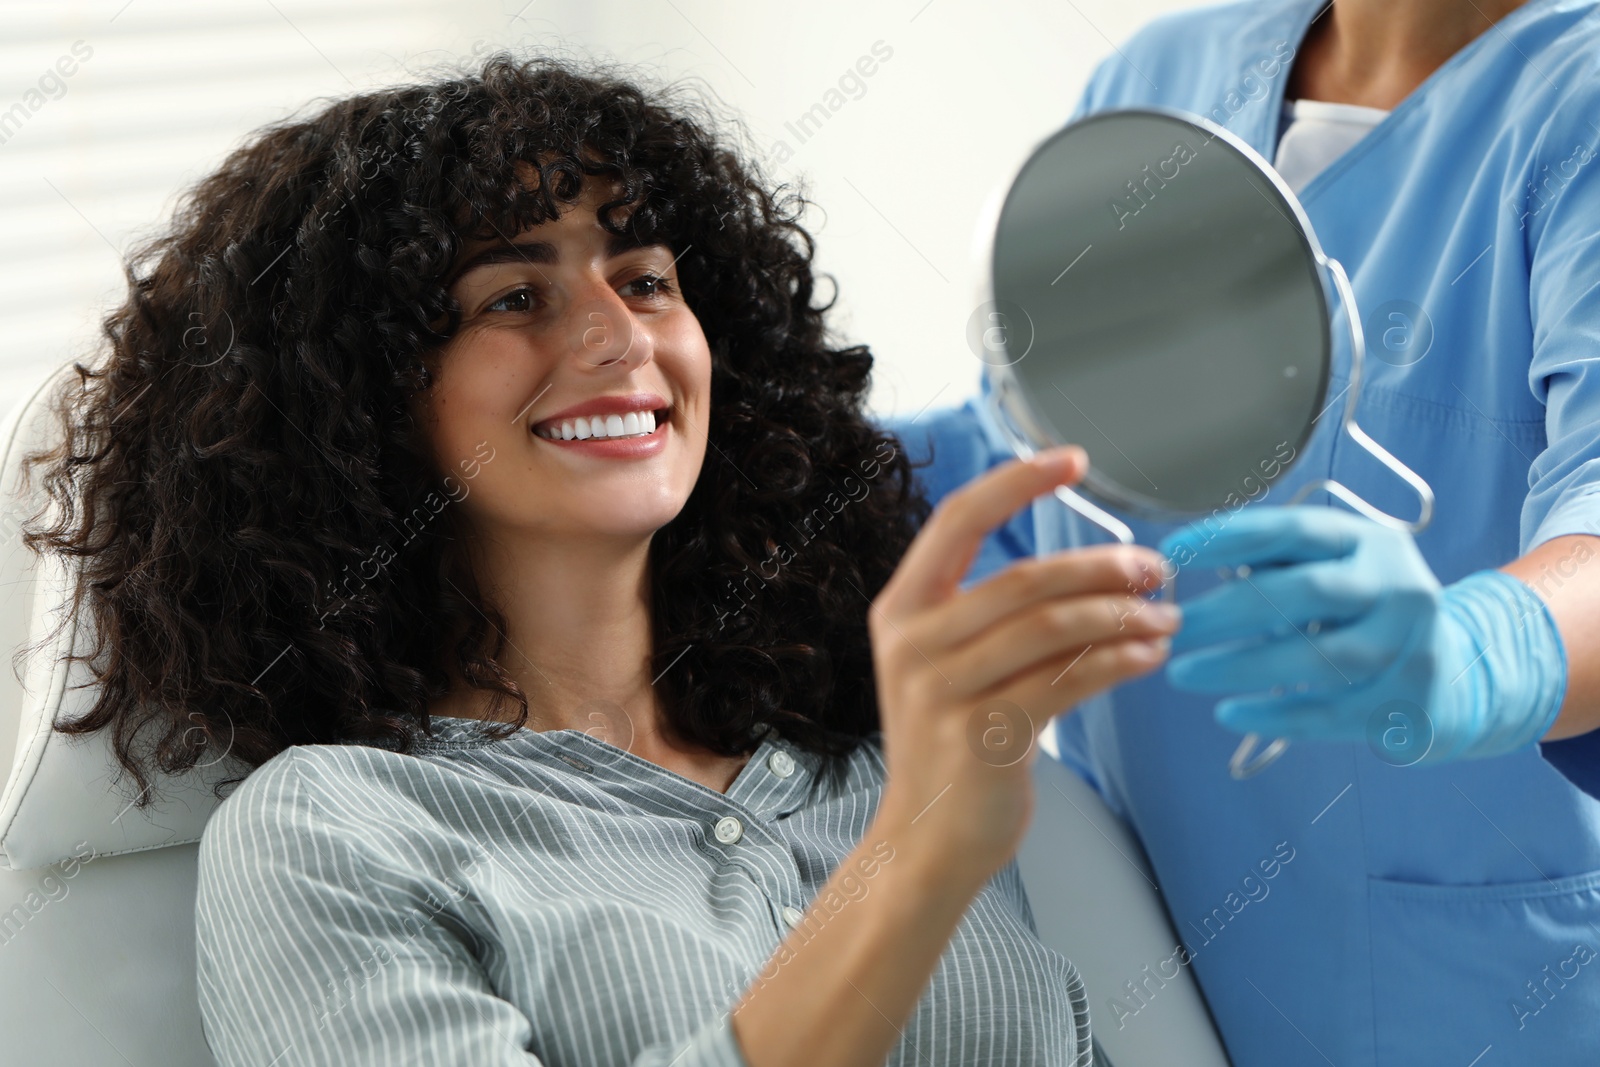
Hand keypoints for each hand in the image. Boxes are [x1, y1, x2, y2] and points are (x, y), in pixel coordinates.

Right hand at [869, 445, 1177, 879]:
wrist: (924, 840)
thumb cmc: (950, 747)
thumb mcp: (949, 665)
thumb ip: (995, 615)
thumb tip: (1099, 571)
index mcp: (901, 609)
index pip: (957, 519)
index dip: (1017, 481)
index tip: (1073, 460)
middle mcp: (913, 643)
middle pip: (1024, 578)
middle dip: (1102, 567)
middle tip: (1153, 569)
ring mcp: (941, 691)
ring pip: (1050, 628)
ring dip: (1121, 618)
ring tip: (1163, 619)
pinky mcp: (980, 736)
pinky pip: (1065, 683)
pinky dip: (1117, 664)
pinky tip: (1147, 659)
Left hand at [1159, 506, 1566, 762]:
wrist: (1455, 670)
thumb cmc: (1365, 611)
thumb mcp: (1334, 567)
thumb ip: (1277, 561)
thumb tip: (1192, 557)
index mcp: (1371, 543)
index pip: (1296, 530)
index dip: (1232, 538)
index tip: (1175, 550)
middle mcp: (1397, 588)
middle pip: (1306, 593)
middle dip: (1228, 610)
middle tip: (1173, 623)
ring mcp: (1408, 648)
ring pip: (1319, 658)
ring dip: (1241, 666)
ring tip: (1184, 672)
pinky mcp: (1404, 703)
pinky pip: (1328, 712)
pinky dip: (1273, 715)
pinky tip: (1228, 711)